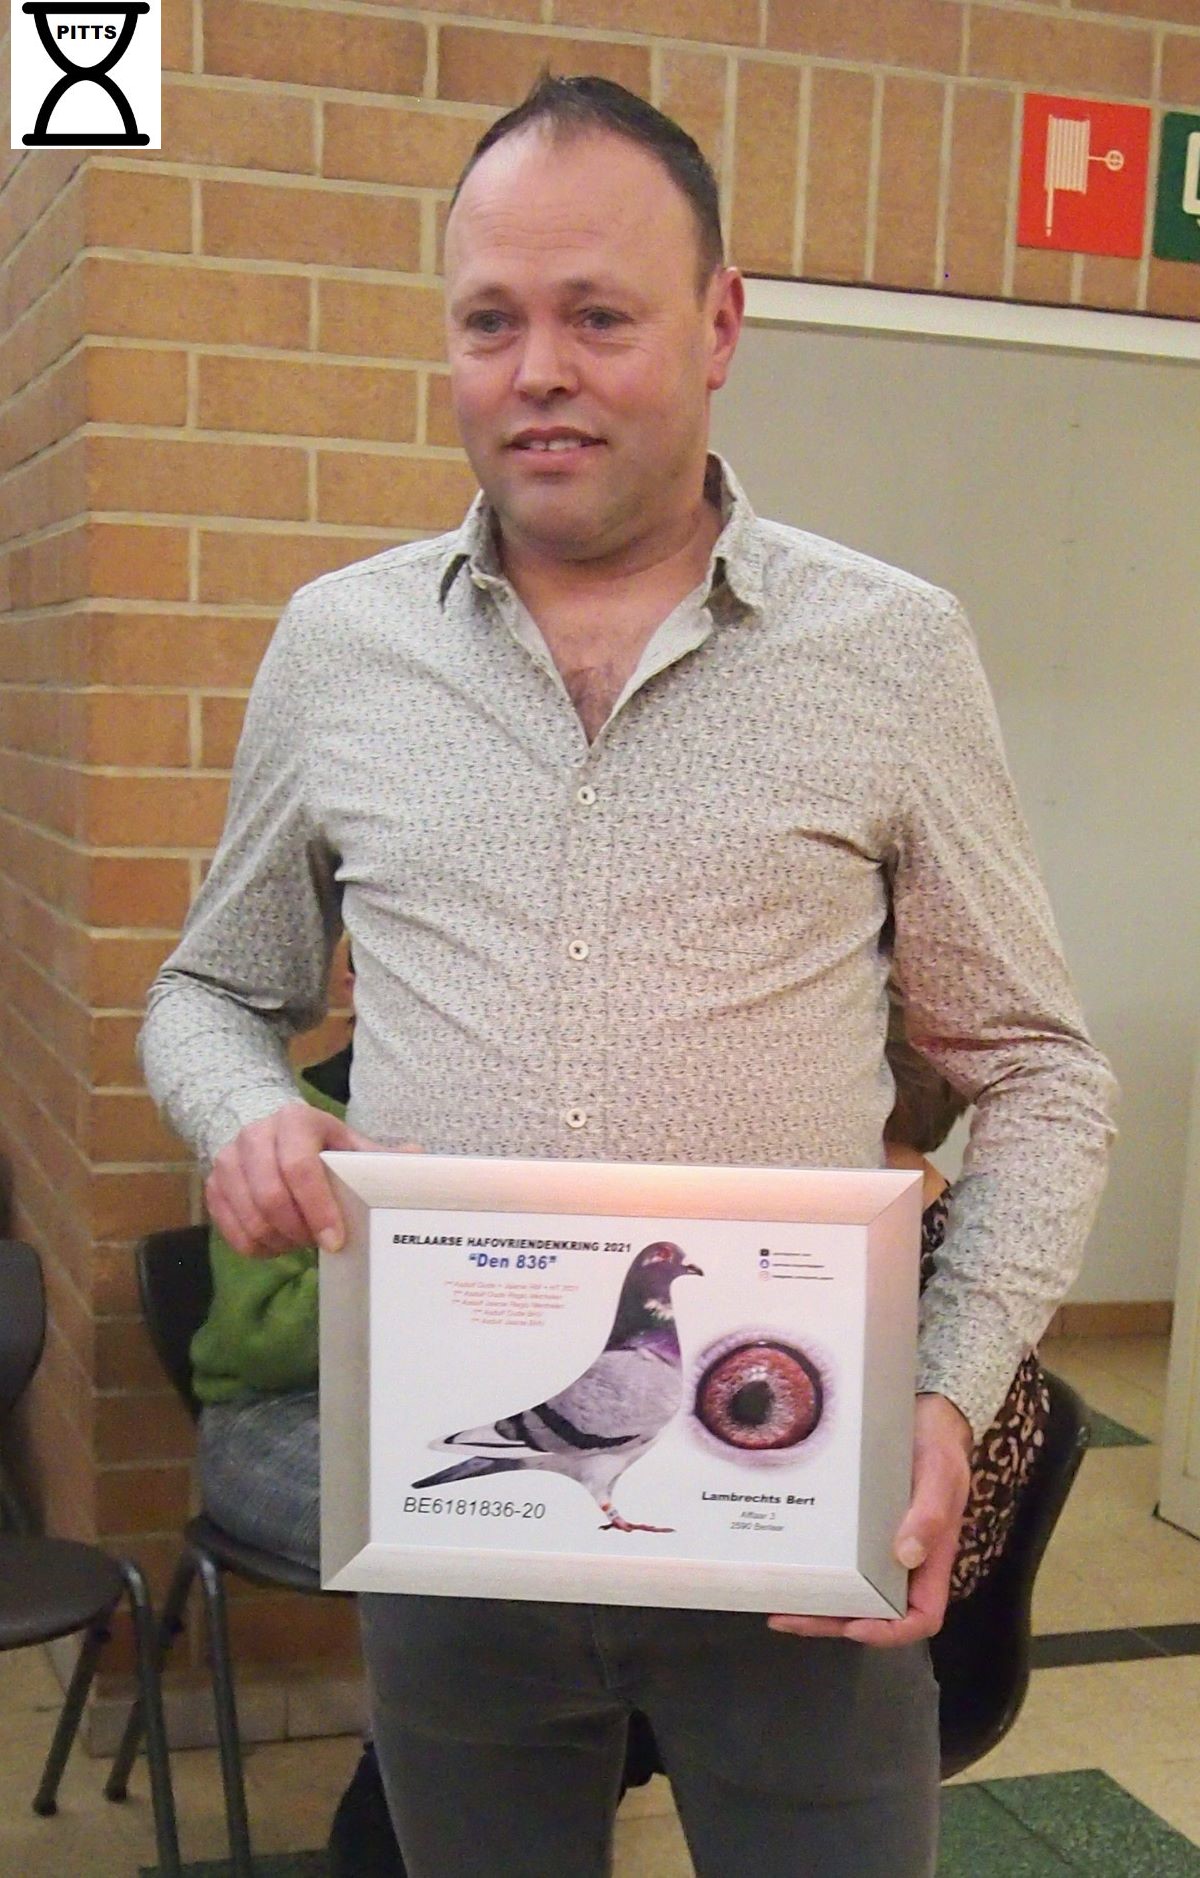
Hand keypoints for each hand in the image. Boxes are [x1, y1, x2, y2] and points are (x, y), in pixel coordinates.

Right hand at [206, 1100, 384, 1257]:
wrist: (266, 1134)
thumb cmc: (317, 1144)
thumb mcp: (347, 1144)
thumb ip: (378, 1156)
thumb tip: (419, 1157)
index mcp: (294, 1120)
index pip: (300, 1168)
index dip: (318, 1209)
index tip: (335, 1240)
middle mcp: (254, 1136)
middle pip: (270, 1197)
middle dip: (298, 1230)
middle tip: (319, 1243)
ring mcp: (227, 1160)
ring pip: (250, 1217)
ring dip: (279, 1241)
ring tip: (300, 1243)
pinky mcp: (212, 1185)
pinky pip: (230, 1230)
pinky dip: (256, 1246)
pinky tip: (277, 1244)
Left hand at [767, 1392, 971, 1647]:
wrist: (927, 1416)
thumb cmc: (940, 1447)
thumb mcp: (941, 1474)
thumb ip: (930, 1513)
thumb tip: (906, 1555)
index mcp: (932, 1559)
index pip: (922, 1616)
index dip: (891, 1631)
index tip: (854, 1626)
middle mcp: (905, 1562)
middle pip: (875, 1612)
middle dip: (834, 1622)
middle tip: (789, 1619)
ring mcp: (882, 1547)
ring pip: (855, 1592)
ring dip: (820, 1604)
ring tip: (779, 1606)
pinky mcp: (862, 1528)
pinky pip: (843, 1560)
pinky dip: (820, 1570)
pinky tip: (791, 1566)